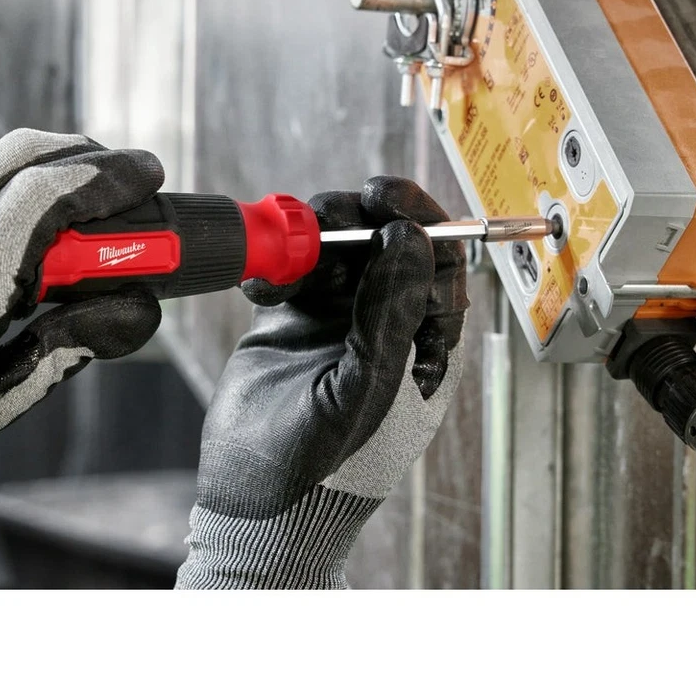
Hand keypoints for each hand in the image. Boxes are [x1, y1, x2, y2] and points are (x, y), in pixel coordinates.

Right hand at [176, 176, 468, 588]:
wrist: (256, 499)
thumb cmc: (328, 466)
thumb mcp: (367, 388)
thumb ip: (390, 313)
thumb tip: (409, 239)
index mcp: (424, 343)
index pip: (440, 262)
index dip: (418, 219)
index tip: (382, 197)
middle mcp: (385, 323)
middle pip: (386, 243)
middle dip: (358, 220)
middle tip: (328, 214)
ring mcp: (338, 319)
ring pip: (339, 249)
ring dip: (315, 236)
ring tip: (289, 248)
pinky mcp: (293, 320)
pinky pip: (294, 270)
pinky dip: (277, 264)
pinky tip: (262, 290)